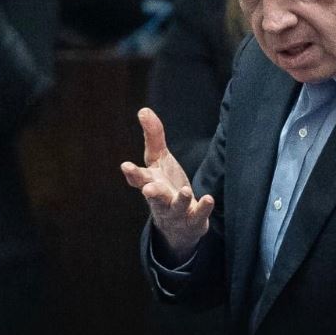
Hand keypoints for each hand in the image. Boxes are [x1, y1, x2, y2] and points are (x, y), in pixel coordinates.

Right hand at [121, 108, 213, 262]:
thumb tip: (143, 110)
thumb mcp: (159, 160)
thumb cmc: (165, 186)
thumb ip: (153, 136)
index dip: (132, 173)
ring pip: (176, 207)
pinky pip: (198, 215)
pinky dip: (203, 208)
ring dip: (180, 200)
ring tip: (185, 192)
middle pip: (154, 196)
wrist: (178, 224)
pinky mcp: (193, 220)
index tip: (126, 166)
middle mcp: (160, 199)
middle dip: (151, 192)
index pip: (138, 179)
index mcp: (150, 183)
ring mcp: (176, 212)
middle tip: (148, 189)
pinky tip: (209, 199)